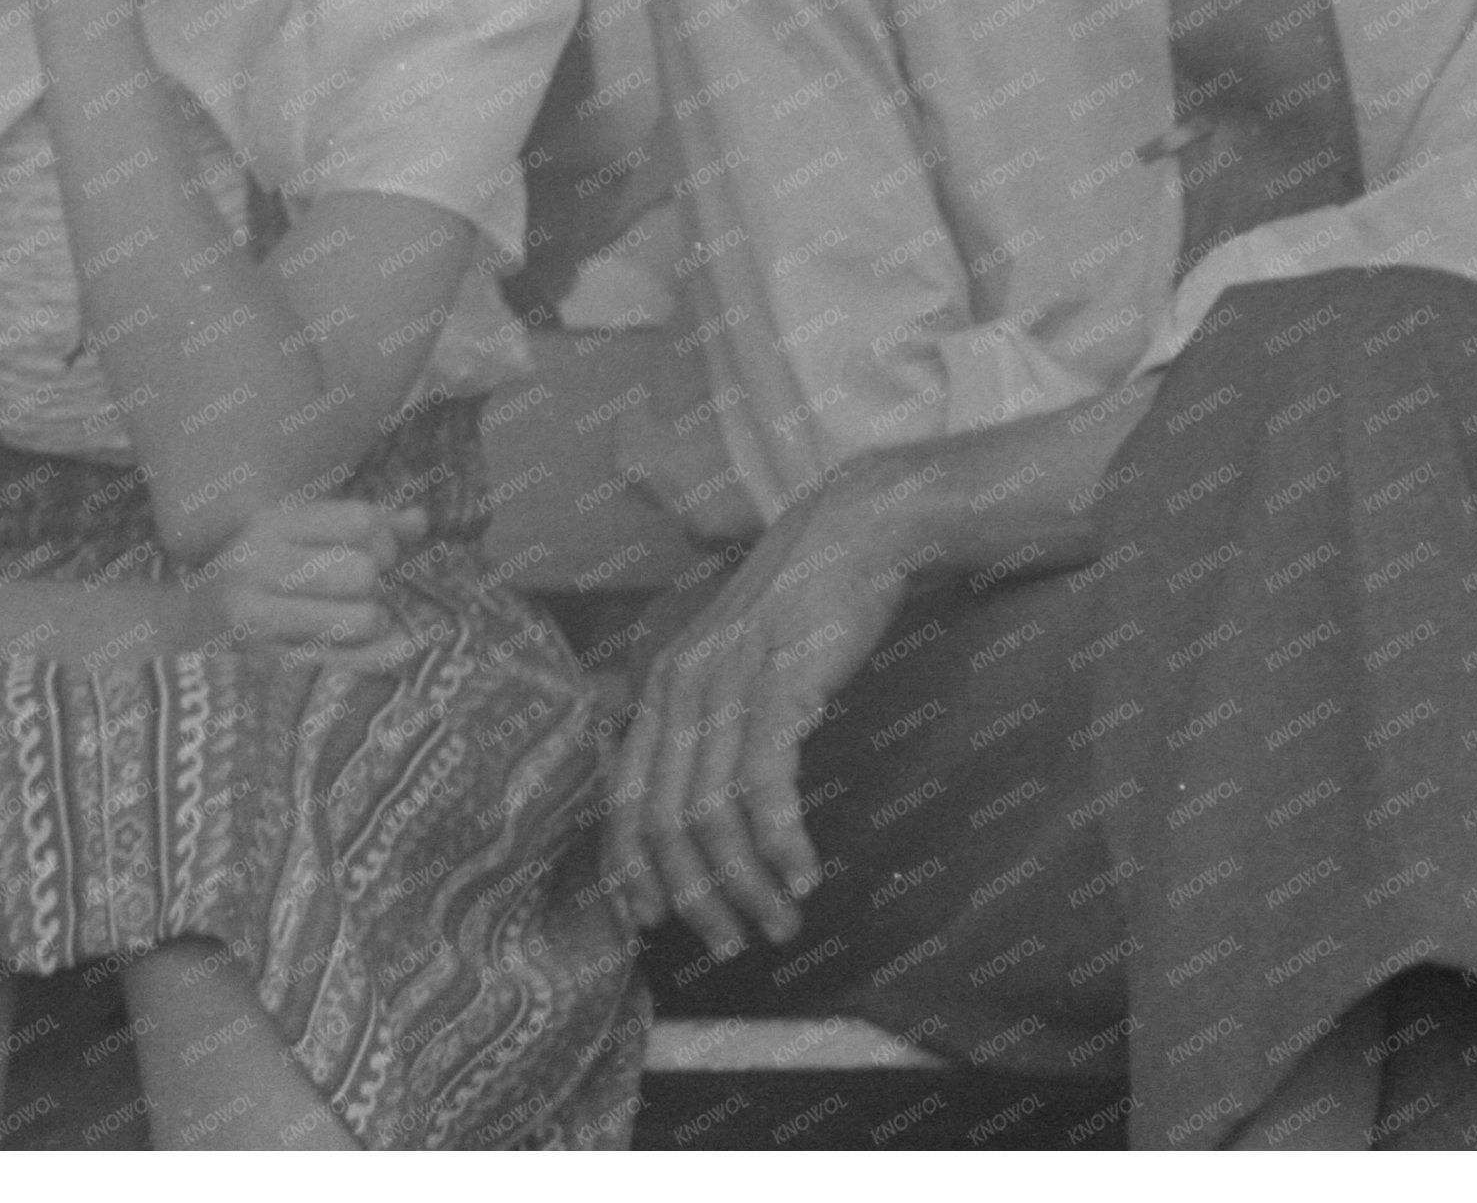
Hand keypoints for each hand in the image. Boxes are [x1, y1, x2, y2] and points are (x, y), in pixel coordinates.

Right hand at [175, 496, 430, 658]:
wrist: (180, 629)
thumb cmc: (257, 575)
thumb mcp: (295, 536)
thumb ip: (361, 525)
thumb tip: (420, 521)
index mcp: (269, 524)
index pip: (360, 519)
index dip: (385, 537)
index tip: (376, 551)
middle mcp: (256, 565)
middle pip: (363, 570)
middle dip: (377, 582)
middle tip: (365, 589)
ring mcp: (256, 619)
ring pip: (361, 619)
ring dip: (375, 621)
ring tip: (362, 619)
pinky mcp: (263, 666)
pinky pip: (346, 664)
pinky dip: (377, 658)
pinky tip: (385, 650)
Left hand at [607, 488, 905, 957]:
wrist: (853, 531)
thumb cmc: (799, 605)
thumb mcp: (733, 660)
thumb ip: (708, 719)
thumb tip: (703, 809)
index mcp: (660, 685)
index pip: (623, 795)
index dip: (629, 869)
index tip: (650, 925)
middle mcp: (680, 686)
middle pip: (664, 822)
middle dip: (694, 897)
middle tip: (730, 944)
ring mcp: (726, 684)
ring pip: (713, 816)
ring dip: (746, 886)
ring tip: (781, 923)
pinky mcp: (778, 683)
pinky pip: (766, 785)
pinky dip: (782, 843)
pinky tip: (804, 875)